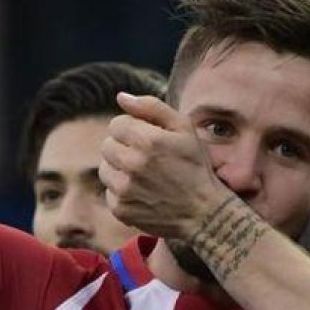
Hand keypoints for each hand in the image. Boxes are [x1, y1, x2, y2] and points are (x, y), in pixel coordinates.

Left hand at [98, 92, 231, 240]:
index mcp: (148, 140)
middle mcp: (133, 164)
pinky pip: (109, 192)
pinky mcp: (121, 210)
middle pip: (106, 145)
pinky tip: (143, 193)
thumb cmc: (195, 166)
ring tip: (143, 175)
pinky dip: (122, 192)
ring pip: (104, 169)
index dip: (132, 129)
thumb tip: (121, 97)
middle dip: (123, 148)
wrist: (204, 213)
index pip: (116, 124)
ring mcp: (125, 189)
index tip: (147, 139)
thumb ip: (152, 107)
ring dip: (119, 169)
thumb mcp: (184, 129)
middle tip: (145, 158)